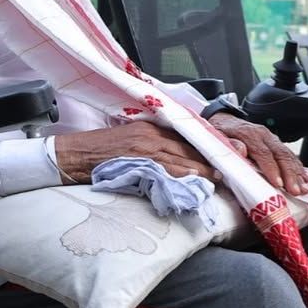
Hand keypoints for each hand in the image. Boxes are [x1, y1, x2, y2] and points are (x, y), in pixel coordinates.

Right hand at [54, 121, 222, 184]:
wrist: (75, 154)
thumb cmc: (101, 148)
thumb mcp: (132, 138)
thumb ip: (155, 143)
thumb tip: (179, 156)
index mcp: (151, 127)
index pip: (187, 134)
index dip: (208, 143)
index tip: (227, 149)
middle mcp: (151, 134)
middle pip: (189, 145)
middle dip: (211, 155)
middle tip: (232, 164)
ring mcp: (144, 148)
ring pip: (181, 157)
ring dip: (202, 168)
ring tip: (219, 176)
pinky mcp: (137, 161)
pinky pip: (165, 169)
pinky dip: (182, 174)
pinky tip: (195, 181)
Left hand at [208, 113, 307, 193]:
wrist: (223, 119)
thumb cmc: (219, 133)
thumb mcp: (217, 138)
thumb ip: (228, 145)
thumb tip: (241, 150)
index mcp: (249, 134)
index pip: (263, 153)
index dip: (271, 169)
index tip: (278, 184)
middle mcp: (264, 135)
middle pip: (280, 154)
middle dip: (290, 174)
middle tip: (295, 190)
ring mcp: (271, 138)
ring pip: (287, 155)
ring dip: (296, 173)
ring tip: (302, 189)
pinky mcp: (275, 143)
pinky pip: (289, 154)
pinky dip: (298, 167)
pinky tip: (304, 177)